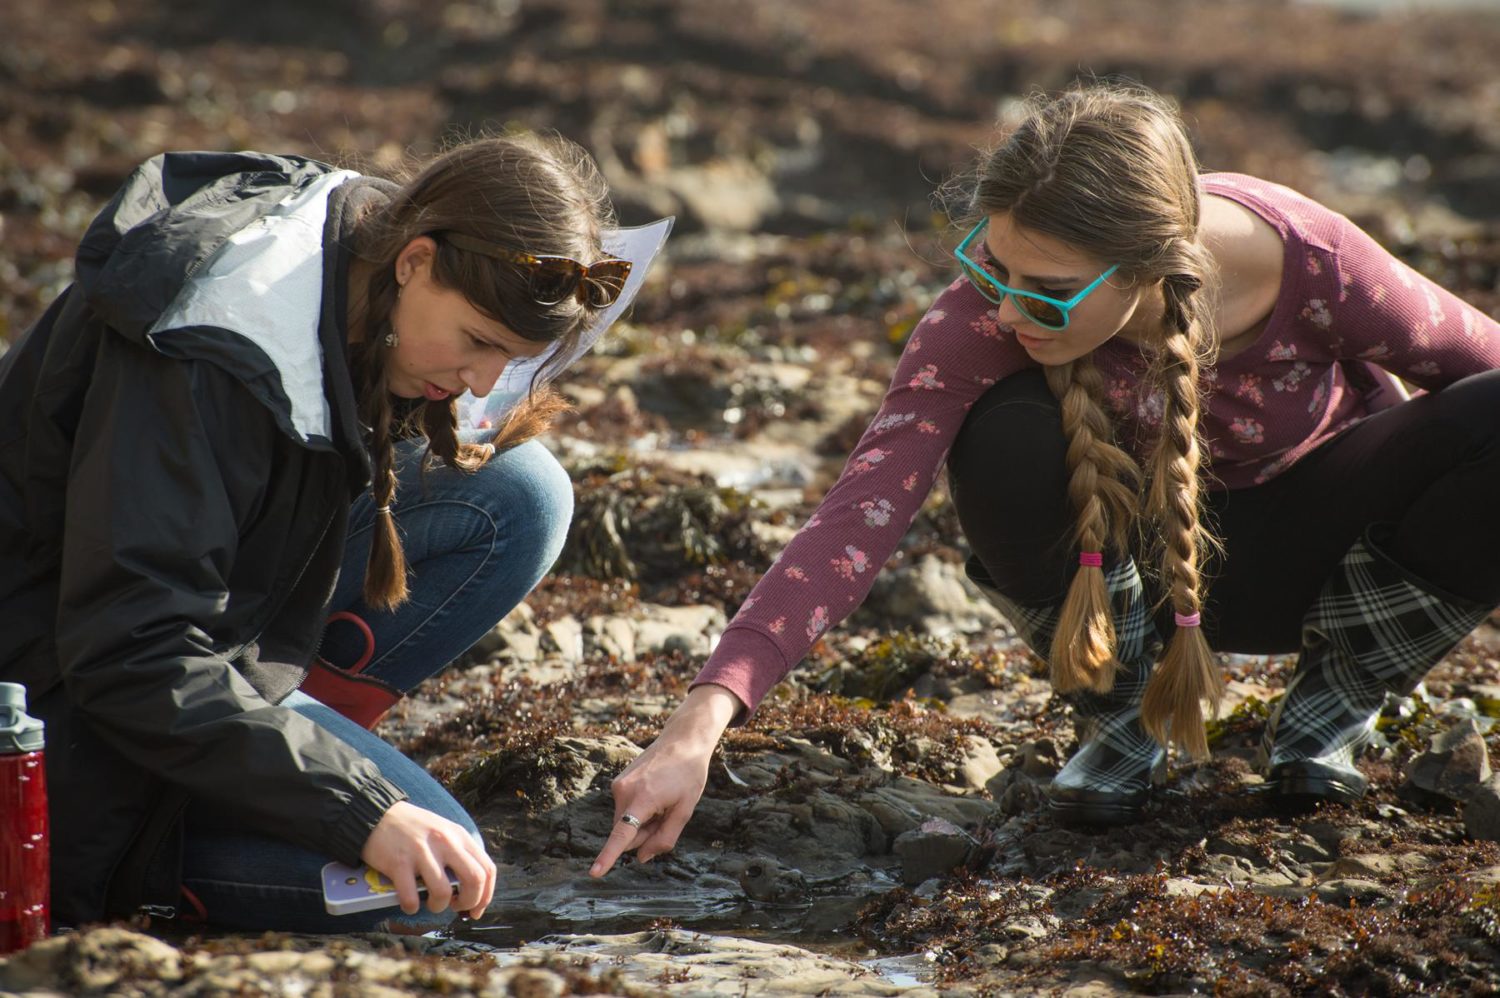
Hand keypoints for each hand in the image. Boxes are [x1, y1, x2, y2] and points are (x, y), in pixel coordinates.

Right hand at [361, 801, 496, 917]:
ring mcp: (422, 852)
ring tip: (431, 904)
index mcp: (459, 836)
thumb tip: (470, 889)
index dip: (486, 895)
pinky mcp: (398, 862)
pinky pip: (411, 896)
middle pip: (474, 880)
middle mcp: (445, 842)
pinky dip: (411, 907)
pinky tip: (409, 903)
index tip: (476, 909)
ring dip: (438, 907)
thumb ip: (458, 854)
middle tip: (457, 907)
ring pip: (443, 892)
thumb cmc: (412, 829)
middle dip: (470, 902)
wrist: (376, 814)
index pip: (487, 869)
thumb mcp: (443, 832)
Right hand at [589, 683, 741, 876]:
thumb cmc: (688, 775)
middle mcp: (624, 791)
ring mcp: (618, 785)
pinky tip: (655, 794)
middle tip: (667, 813)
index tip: (594, 873)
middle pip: (627, 834)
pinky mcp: (618, 782)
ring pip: (625, 822)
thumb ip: (664, 838)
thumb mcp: (685, 810)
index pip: (622, 835)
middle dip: (645, 834)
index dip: (608, 856)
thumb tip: (642, 857)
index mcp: (643, 798)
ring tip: (662, 800)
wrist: (682, 740)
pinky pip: (624, 809)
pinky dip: (638, 810)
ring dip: (642, 822)